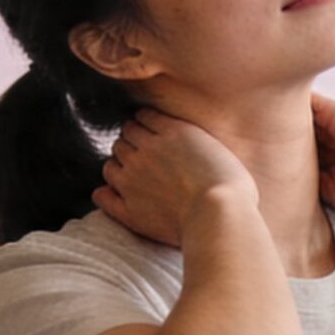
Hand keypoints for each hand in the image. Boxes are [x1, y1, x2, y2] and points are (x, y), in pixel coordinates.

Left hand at [93, 107, 256, 246]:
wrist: (220, 216)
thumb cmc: (232, 188)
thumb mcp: (219, 150)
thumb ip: (196, 140)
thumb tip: (185, 144)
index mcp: (172, 131)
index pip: (144, 117)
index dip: (146, 125)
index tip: (152, 133)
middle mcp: (147, 150)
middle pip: (124, 136)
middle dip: (131, 143)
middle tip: (143, 155)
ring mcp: (133, 178)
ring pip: (111, 162)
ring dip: (119, 164)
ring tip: (131, 174)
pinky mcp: (128, 207)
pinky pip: (102, 195)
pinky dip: (104, 193)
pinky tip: (110, 194)